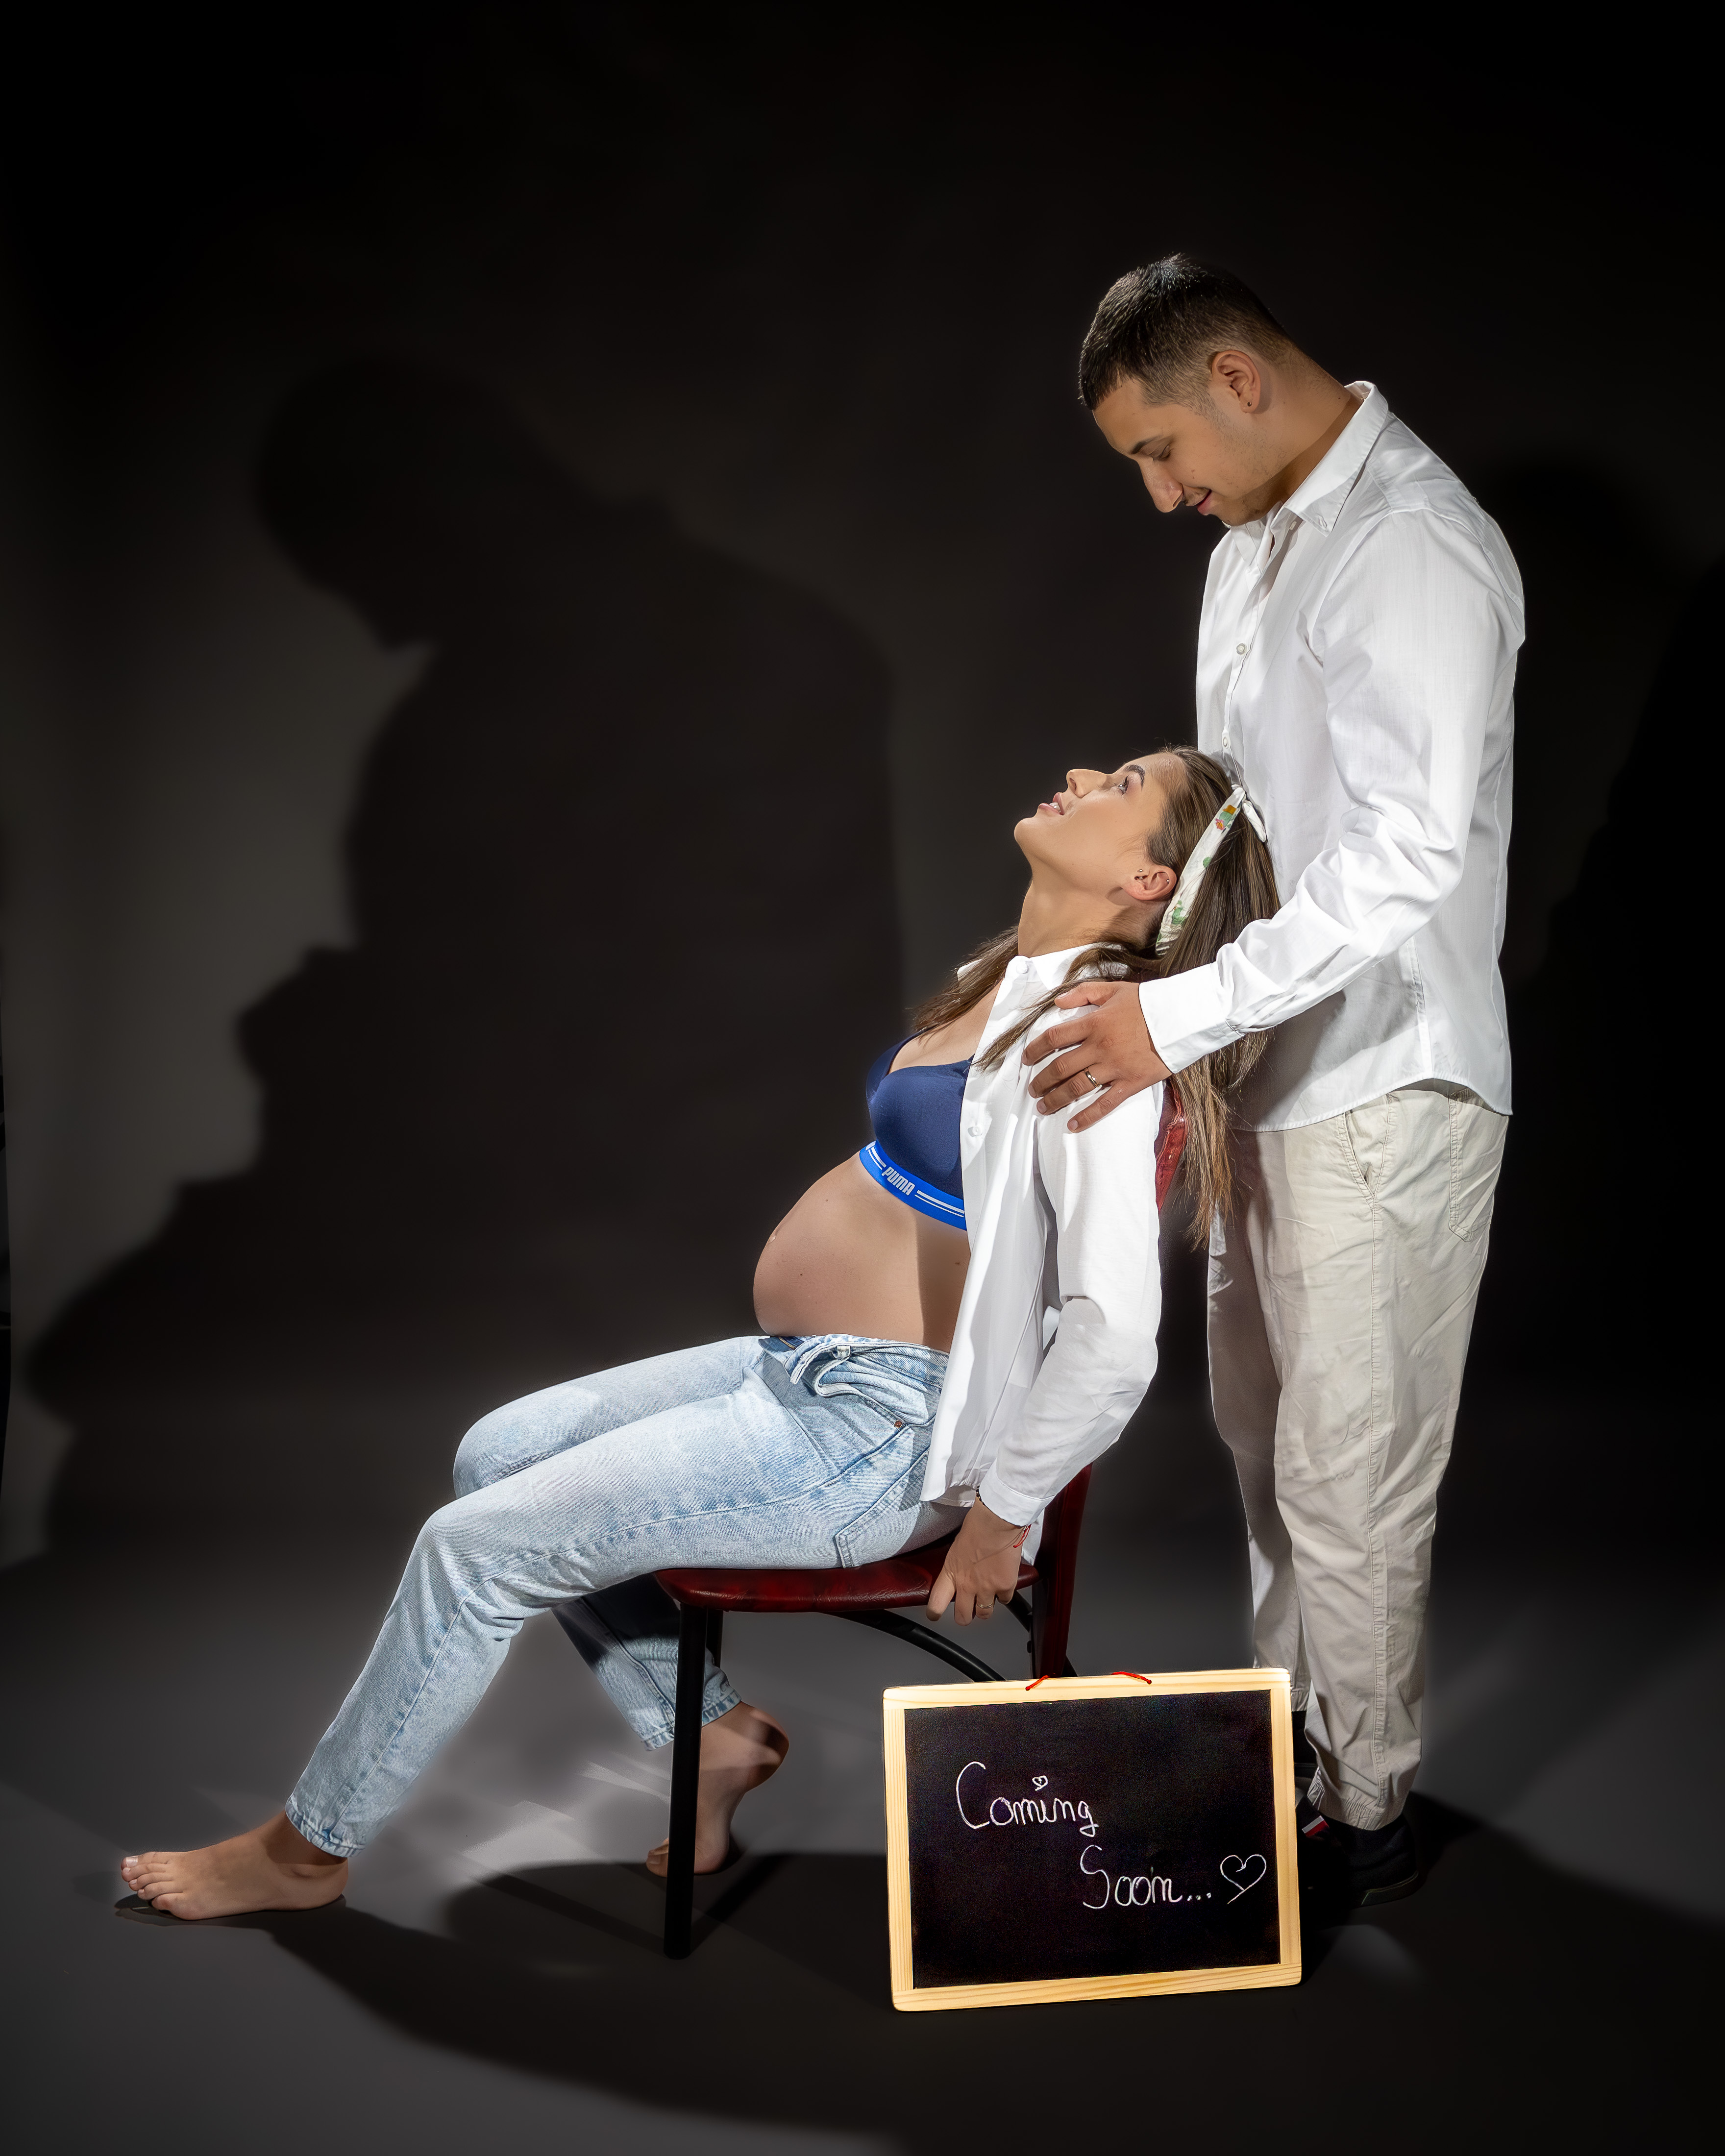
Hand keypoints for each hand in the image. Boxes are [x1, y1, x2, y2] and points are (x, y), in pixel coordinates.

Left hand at [927, 1499, 1026, 1625]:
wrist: (997, 1521)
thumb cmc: (977, 1526)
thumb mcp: (956, 1549)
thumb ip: (957, 1567)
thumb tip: (960, 1573)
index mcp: (951, 1573)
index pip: (936, 1603)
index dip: (934, 1613)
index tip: (935, 1614)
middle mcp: (967, 1585)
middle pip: (962, 1617)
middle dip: (965, 1616)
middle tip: (968, 1610)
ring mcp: (986, 1589)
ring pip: (984, 1614)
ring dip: (986, 1608)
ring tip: (988, 1597)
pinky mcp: (1005, 1587)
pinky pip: (1004, 1600)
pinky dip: (1004, 1595)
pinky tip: (1003, 1583)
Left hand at [1022, 981, 1169, 1131]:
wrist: (1181, 1017)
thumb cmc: (1148, 1002)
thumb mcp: (1114, 989)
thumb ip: (1083, 993)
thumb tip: (1058, 1002)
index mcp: (1093, 1023)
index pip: (1054, 1038)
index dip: (1035, 1049)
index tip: (1026, 1059)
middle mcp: (1099, 1047)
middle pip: (1060, 1067)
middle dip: (1041, 1081)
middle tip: (1032, 1089)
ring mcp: (1114, 1068)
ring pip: (1077, 1088)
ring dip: (1056, 1099)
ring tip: (1043, 1107)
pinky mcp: (1131, 1083)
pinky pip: (1105, 1104)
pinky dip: (1087, 1117)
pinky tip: (1073, 1125)